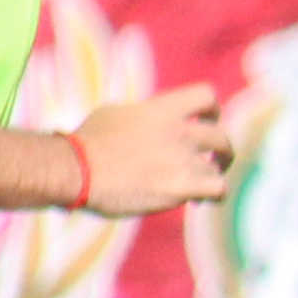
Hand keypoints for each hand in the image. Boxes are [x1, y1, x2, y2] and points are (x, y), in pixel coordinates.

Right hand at [71, 86, 232, 217]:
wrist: (76, 170)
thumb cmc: (87, 144)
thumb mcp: (114, 113)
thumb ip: (142, 114)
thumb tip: (146, 116)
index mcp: (162, 109)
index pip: (206, 96)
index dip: (212, 110)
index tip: (205, 122)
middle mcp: (178, 131)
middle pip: (221, 136)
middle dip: (221, 151)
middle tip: (211, 161)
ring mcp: (182, 158)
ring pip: (220, 166)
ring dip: (212, 176)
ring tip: (198, 187)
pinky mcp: (181, 186)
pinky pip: (219, 189)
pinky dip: (214, 196)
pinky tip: (199, 201)